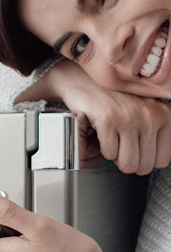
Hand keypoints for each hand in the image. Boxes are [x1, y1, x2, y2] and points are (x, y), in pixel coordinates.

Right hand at [19, 60, 170, 174]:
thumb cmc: (115, 104)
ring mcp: (130, 116)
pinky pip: (109, 153)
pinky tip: (102, 135)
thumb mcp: (144, 115)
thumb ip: (154, 136)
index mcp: (165, 115)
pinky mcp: (108, 119)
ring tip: (112, 140)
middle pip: (143, 166)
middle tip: (120, 145)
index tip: (133, 147)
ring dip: (115, 158)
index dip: (142, 160)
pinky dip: (102, 150)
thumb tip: (152, 163)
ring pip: (128, 163)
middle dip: (127, 162)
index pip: (161, 161)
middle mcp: (152, 114)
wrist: (88, 85)